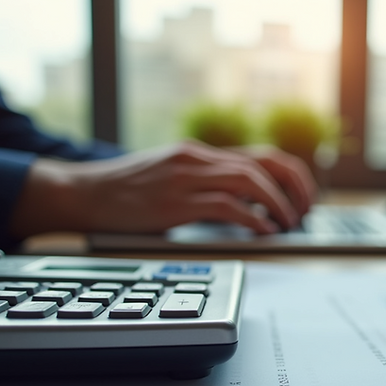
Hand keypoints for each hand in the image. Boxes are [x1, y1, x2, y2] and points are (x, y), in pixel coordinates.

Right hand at [10, 141, 316, 237]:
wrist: (81, 194)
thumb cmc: (125, 194)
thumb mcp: (171, 179)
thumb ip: (204, 186)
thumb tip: (248, 206)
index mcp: (198, 154)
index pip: (260, 154)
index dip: (290, 174)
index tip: (304, 196)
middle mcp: (196, 159)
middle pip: (264, 162)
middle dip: (293, 187)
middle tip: (304, 212)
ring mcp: (186, 178)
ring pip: (250, 180)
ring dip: (278, 203)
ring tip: (288, 223)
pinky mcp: (175, 202)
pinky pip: (227, 206)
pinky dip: (253, 218)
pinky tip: (263, 231)